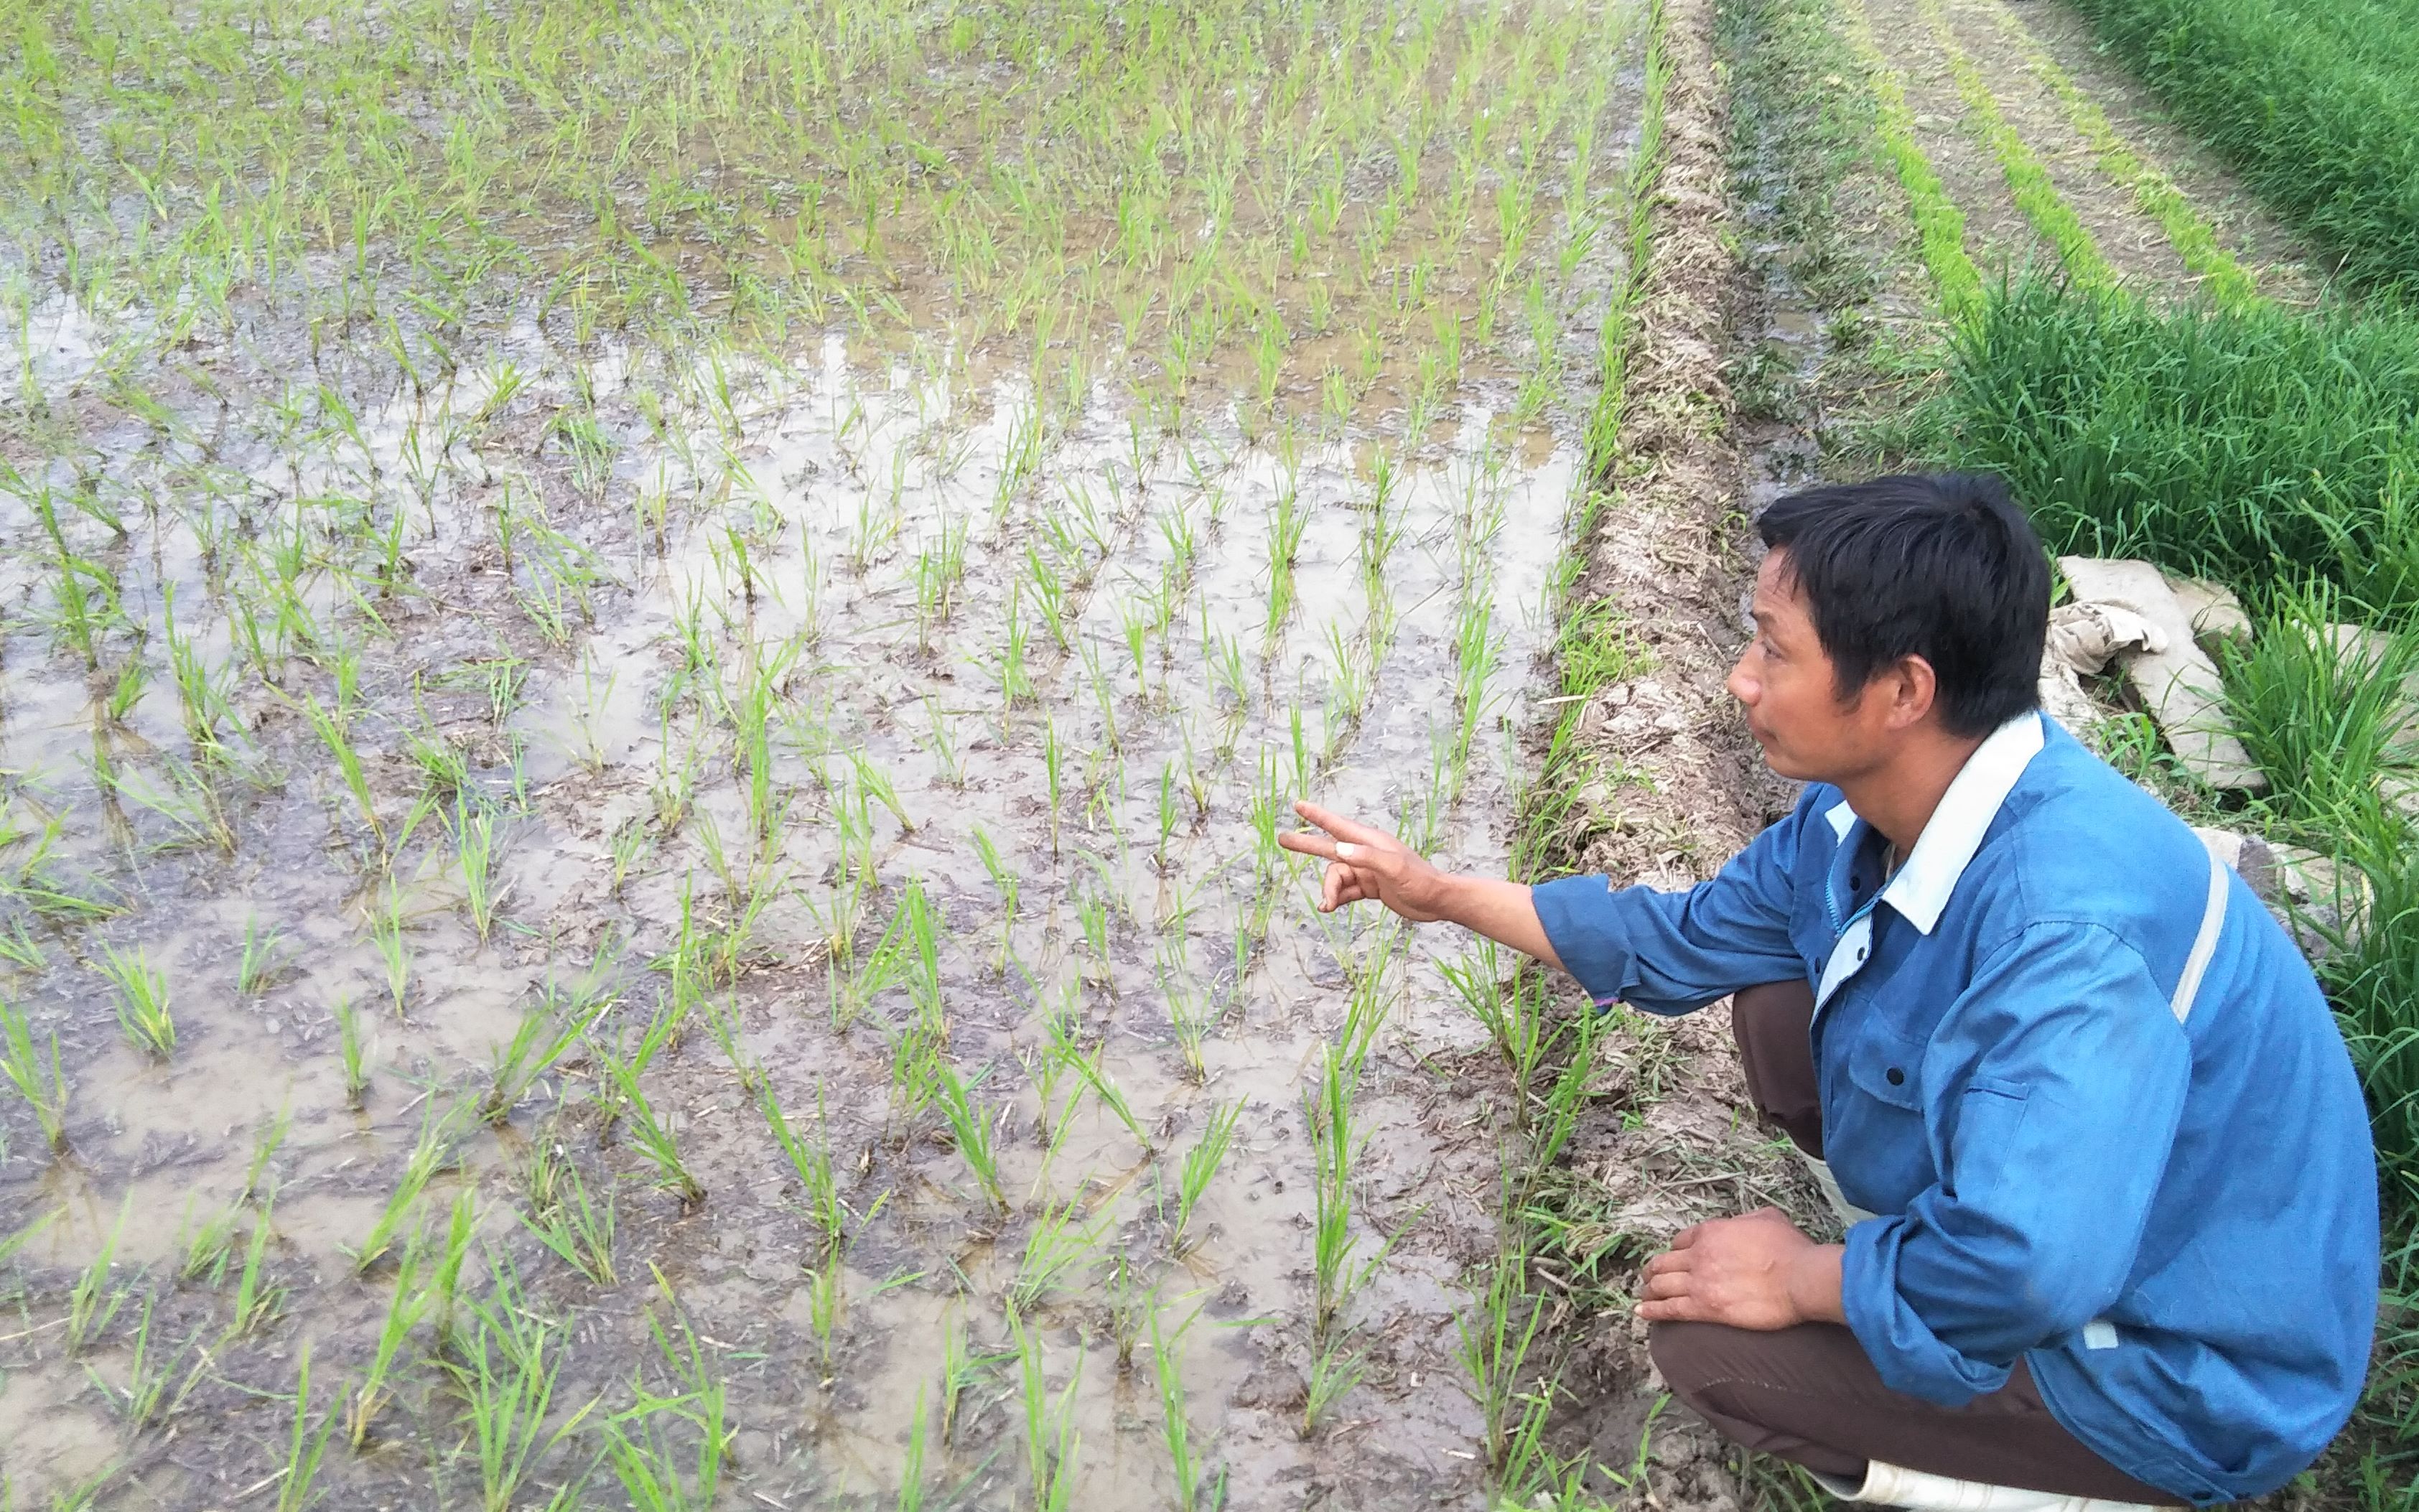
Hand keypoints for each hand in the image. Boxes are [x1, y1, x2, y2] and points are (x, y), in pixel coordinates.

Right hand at [1276, 802, 1455, 921]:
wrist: (1437, 901)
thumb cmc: (1420, 880)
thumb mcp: (1394, 867)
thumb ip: (1366, 857)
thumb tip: (1338, 850)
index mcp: (1370, 841)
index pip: (1338, 825)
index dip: (1317, 815)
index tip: (1298, 805)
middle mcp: (1365, 853)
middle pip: (1329, 847)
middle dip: (1306, 844)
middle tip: (1282, 839)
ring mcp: (1366, 870)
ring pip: (1336, 876)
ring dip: (1329, 890)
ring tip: (1326, 904)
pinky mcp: (1370, 887)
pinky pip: (1345, 891)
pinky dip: (1336, 898)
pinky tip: (1329, 908)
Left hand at [1635, 1207, 1843, 1328]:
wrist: (1800, 1278)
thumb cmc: (1790, 1249)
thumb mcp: (1767, 1218)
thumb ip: (1747, 1219)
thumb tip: (1743, 1222)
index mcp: (1712, 1231)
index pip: (1681, 1240)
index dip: (1675, 1250)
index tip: (1674, 1257)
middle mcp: (1700, 1254)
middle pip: (1664, 1262)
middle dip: (1653, 1270)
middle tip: (1648, 1276)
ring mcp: (1700, 1281)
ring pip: (1662, 1285)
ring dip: (1648, 1290)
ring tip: (1643, 1295)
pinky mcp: (1706, 1307)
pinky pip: (1670, 1309)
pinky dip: (1653, 1310)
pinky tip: (1641, 1312)